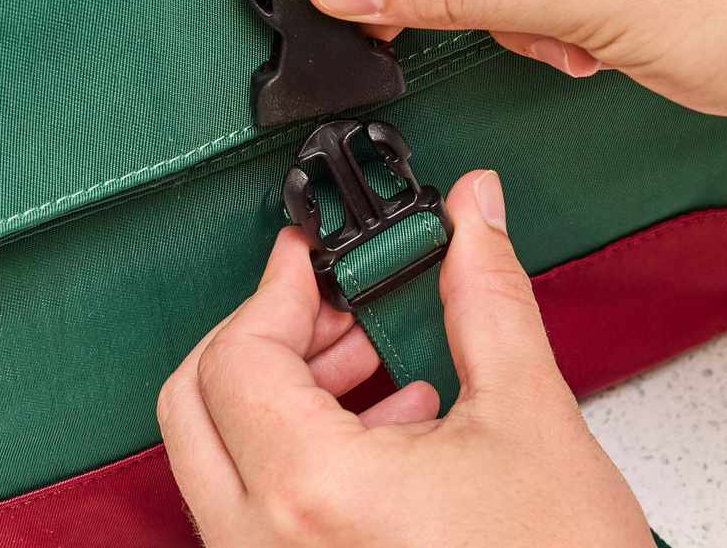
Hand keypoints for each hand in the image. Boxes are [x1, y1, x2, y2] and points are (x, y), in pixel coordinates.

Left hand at [157, 171, 654, 547]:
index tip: (314, 258)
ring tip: (370, 365)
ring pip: (216, 458)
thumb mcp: (531, 420)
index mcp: (313, 493)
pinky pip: (248, 511)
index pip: (238, 354)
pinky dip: (289, 454)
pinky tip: (382, 432)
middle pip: (195, 402)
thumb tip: (471, 216)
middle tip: (336, 308)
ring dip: (278, 394)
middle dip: (265, 336)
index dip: (278, 287)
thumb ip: (487, 299)